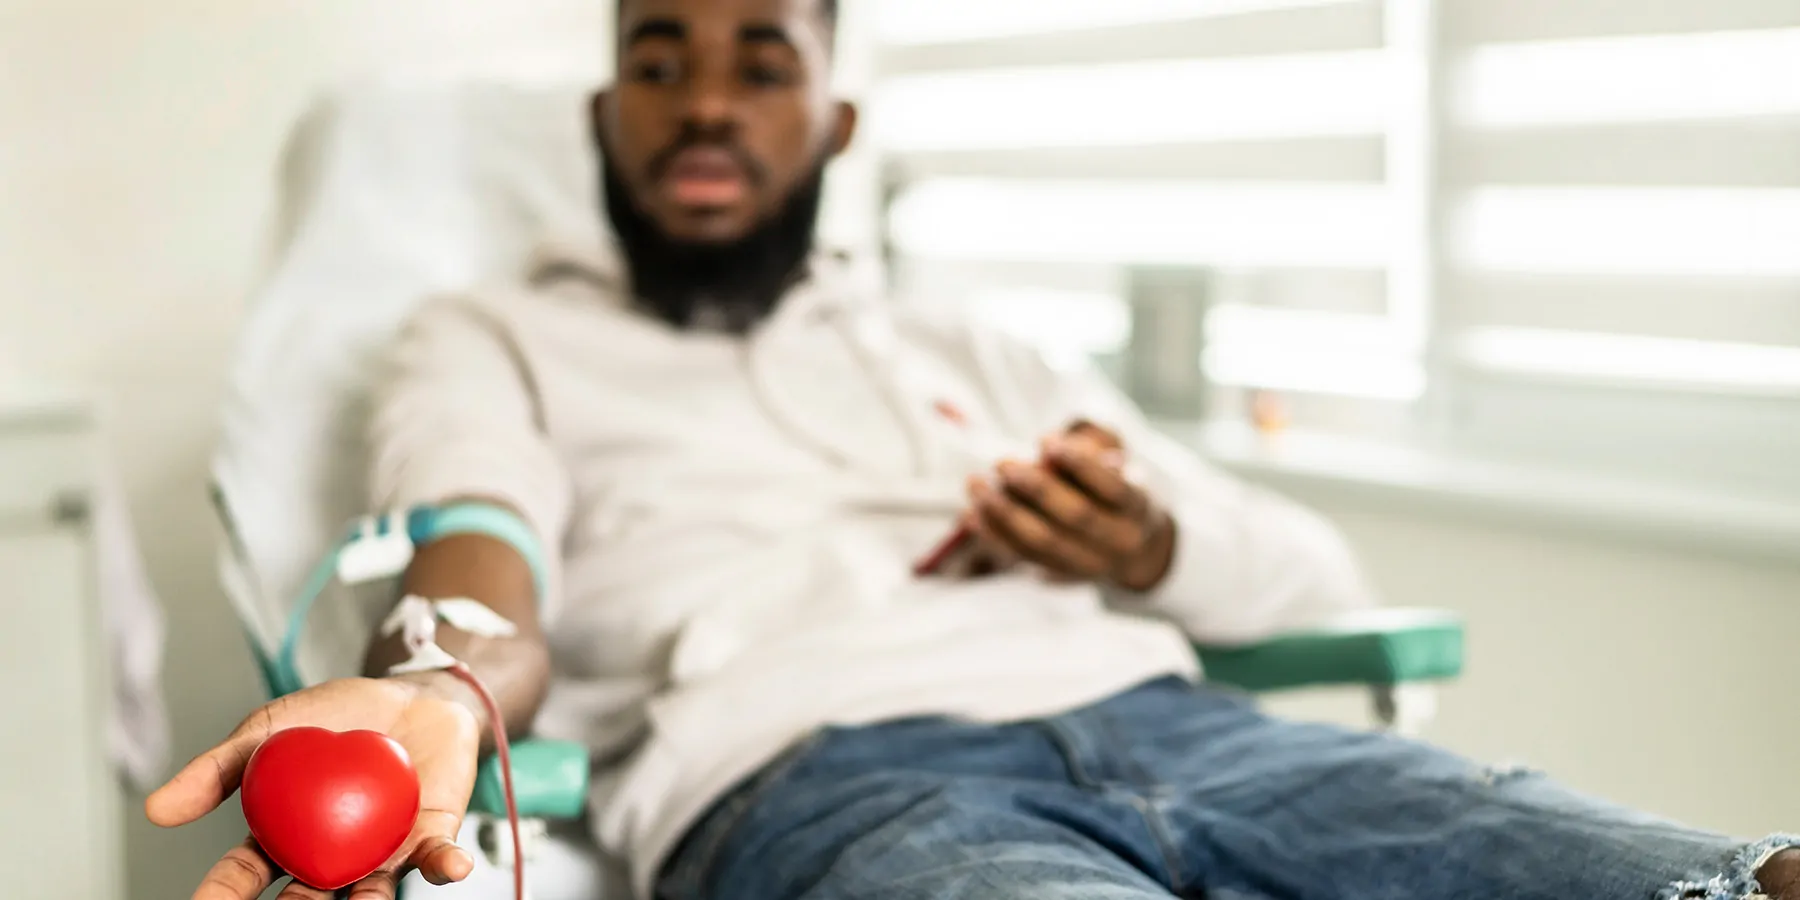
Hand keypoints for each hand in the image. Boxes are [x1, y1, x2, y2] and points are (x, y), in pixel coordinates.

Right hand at [146, 676, 481, 899]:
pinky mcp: (429, 837)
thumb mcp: (268, 728)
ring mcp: (380, 852)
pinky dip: (445, 866)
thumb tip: (155, 809)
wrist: (409, 694)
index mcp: (283, 837)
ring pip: (371, 894)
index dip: (223, 894)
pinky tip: (449, 868)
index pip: (245, 875)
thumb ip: (218, 767)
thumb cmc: (336, 715)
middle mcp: (329, 856)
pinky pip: (436, 859)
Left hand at [966, 422, 1176, 591]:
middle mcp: (1118, 541)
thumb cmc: (1115, 492)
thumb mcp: (1118, 463)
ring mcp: (1088, 565)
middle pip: (1075, 516)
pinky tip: (972, 514)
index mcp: (1137, 508)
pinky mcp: (1059, 575)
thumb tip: (1048, 452)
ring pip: (1044, 542)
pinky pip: (1024, 558)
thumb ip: (1093, 447)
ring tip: (976, 485)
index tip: (1045, 440)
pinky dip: (994, 536)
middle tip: (1002, 463)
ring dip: (1004, 513)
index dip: (1079, 463)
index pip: (1112, 487)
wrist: (1132, 551)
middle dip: (1036, 488)